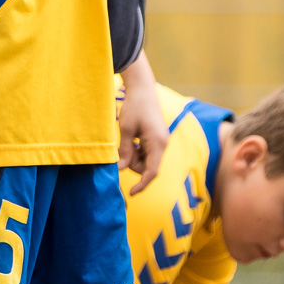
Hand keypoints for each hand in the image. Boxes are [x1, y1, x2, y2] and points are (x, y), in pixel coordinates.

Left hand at [118, 77, 168, 193]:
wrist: (143, 90)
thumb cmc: (134, 107)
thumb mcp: (125, 129)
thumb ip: (125, 151)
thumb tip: (121, 169)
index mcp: (157, 143)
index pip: (152, 172)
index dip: (142, 184)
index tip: (131, 193)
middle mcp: (163, 144)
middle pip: (148, 167)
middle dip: (134, 163)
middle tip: (123, 148)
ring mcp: (161, 142)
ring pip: (147, 160)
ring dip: (135, 156)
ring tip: (128, 138)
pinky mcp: (158, 139)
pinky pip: (148, 153)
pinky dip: (138, 151)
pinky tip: (133, 138)